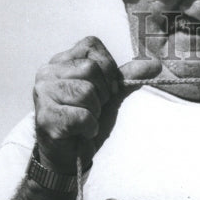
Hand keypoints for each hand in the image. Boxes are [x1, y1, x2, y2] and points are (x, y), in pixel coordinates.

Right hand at [33, 36, 160, 174]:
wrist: (69, 155)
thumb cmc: (86, 121)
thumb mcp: (110, 95)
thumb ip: (128, 77)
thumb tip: (156, 64)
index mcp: (61, 61)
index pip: (91, 45)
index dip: (107, 68)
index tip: (106, 89)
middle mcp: (47, 72)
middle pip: (90, 69)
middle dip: (102, 93)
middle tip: (94, 109)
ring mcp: (43, 93)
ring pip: (85, 92)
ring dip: (94, 112)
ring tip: (86, 121)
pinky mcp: (45, 117)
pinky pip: (82, 116)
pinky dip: (89, 128)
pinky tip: (82, 132)